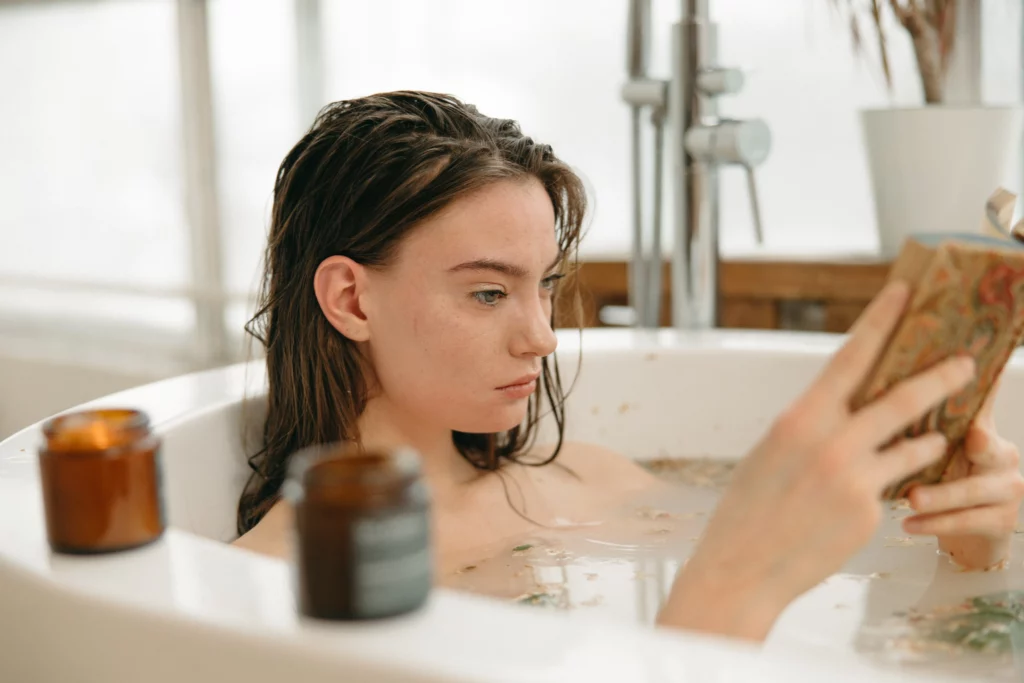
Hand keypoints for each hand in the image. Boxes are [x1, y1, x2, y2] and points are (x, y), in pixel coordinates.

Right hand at [657, 281, 975, 640]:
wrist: (742, 566)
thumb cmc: (747, 508)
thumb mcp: (771, 452)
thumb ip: (810, 427)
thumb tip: (846, 408)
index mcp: (799, 418)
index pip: (850, 357)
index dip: (880, 321)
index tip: (903, 293)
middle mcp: (831, 443)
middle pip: (901, 398)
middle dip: (940, 377)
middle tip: (966, 362)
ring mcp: (854, 479)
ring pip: (912, 446)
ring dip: (929, 437)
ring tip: (939, 434)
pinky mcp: (869, 513)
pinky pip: (894, 487)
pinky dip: (892, 484)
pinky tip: (874, 496)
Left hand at [904, 387, 1023, 569]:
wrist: (969, 528)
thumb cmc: (943, 478)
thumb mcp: (934, 450)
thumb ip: (920, 427)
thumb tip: (880, 399)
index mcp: (984, 429)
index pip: (980, 406)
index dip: (972, 395)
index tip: (956, 380)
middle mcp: (1003, 455)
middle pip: (984, 447)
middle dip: (952, 446)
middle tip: (924, 451)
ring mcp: (1007, 489)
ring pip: (972, 490)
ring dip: (938, 496)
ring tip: (911, 499)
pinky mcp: (1002, 521)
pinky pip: (967, 521)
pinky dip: (935, 523)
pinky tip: (909, 524)